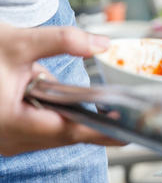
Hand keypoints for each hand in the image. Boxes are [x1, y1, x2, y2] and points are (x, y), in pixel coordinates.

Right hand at [0, 24, 122, 155]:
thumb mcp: (17, 42)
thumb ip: (62, 41)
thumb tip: (101, 43)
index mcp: (12, 122)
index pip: (70, 131)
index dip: (102, 131)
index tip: (128, 131)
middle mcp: (8, 140)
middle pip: (64, 134)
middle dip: (88, 119)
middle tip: (117, 108)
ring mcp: (5, 142)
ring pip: (51, 134)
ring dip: (65, 114)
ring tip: (55, 88)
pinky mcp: (4, 137)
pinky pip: (37, 131)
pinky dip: (49, 115)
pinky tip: (42, 93)